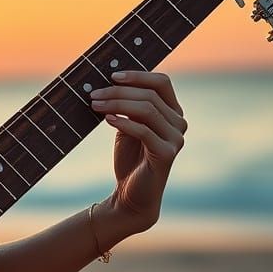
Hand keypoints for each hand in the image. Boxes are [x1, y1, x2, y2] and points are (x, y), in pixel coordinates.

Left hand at [89, 70, 186, 231]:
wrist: (131, 195)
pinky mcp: (167, 154)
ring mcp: (176, 139)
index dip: (138, 75)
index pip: (161, 82)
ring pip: (147, 110)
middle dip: (118, 92)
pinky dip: (124, 122)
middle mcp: (179, 123)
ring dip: (117, 104)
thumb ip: (127, 106)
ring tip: (95, 105)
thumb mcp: (127, 126)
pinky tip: (107, 120)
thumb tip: (109, 81)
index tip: (112, 75)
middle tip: (93, 94)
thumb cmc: (129, 159)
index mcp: (172, 112)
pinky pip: (144, 131)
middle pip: (150, 95)